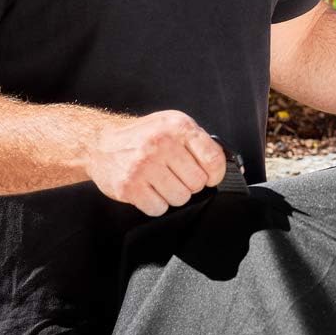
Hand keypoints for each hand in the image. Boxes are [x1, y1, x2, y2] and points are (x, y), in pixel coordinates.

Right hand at [86, 109, 227, 216]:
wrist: (100, 144)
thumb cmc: (144, 136)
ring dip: (173, 194)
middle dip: (190, 184)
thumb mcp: (173, 126)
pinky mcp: (130, 187)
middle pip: (197, 183)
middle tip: (176, 175)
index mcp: (178, 127)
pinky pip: (159, 208)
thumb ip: (200, 143)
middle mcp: (161, 144)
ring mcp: (144, 166)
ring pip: (180, 198)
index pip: (214, 159)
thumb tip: (235, 168)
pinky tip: (148, 189)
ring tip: (160, 181)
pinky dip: (156, 203)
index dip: (216, 174)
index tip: (210, 177)